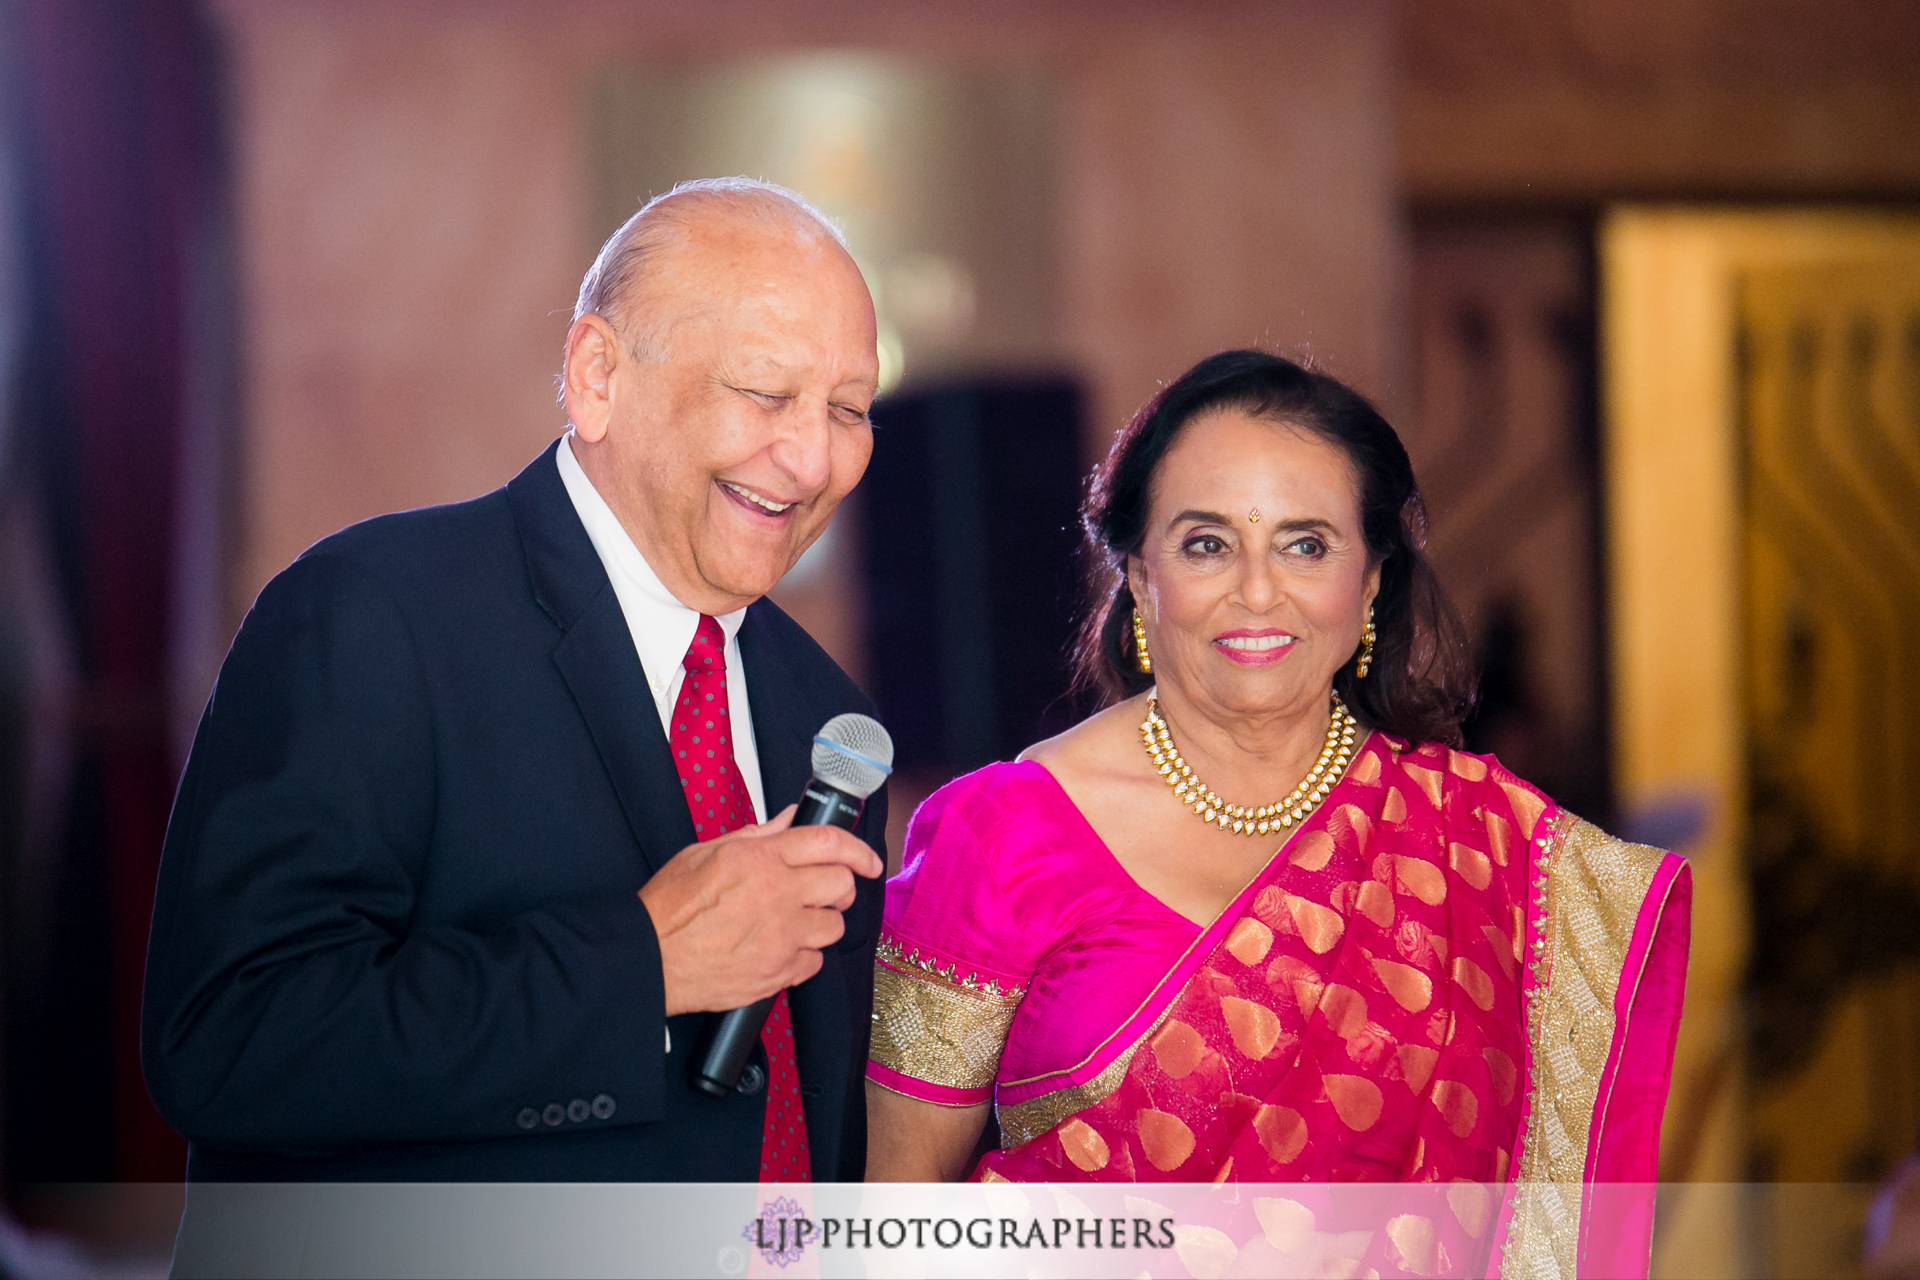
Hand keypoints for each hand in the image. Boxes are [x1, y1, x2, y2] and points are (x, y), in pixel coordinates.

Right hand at [639, 805, 883, 1015]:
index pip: (828, 843)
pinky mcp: (778, 972)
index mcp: (760, 860)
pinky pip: (815, 962)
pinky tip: (781, 948)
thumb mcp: (706, 852)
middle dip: (839, 886)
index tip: (868, 859)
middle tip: (824, 890)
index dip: (858, 849)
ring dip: (822, 922)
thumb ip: (756, 836)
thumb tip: (789, 820)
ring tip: (796, 922)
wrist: (648, 959)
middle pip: (842, 885)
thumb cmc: (668, 908)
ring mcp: (781, 936)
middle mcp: (777, 895)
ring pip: (834, 926)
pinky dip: (804, 956)